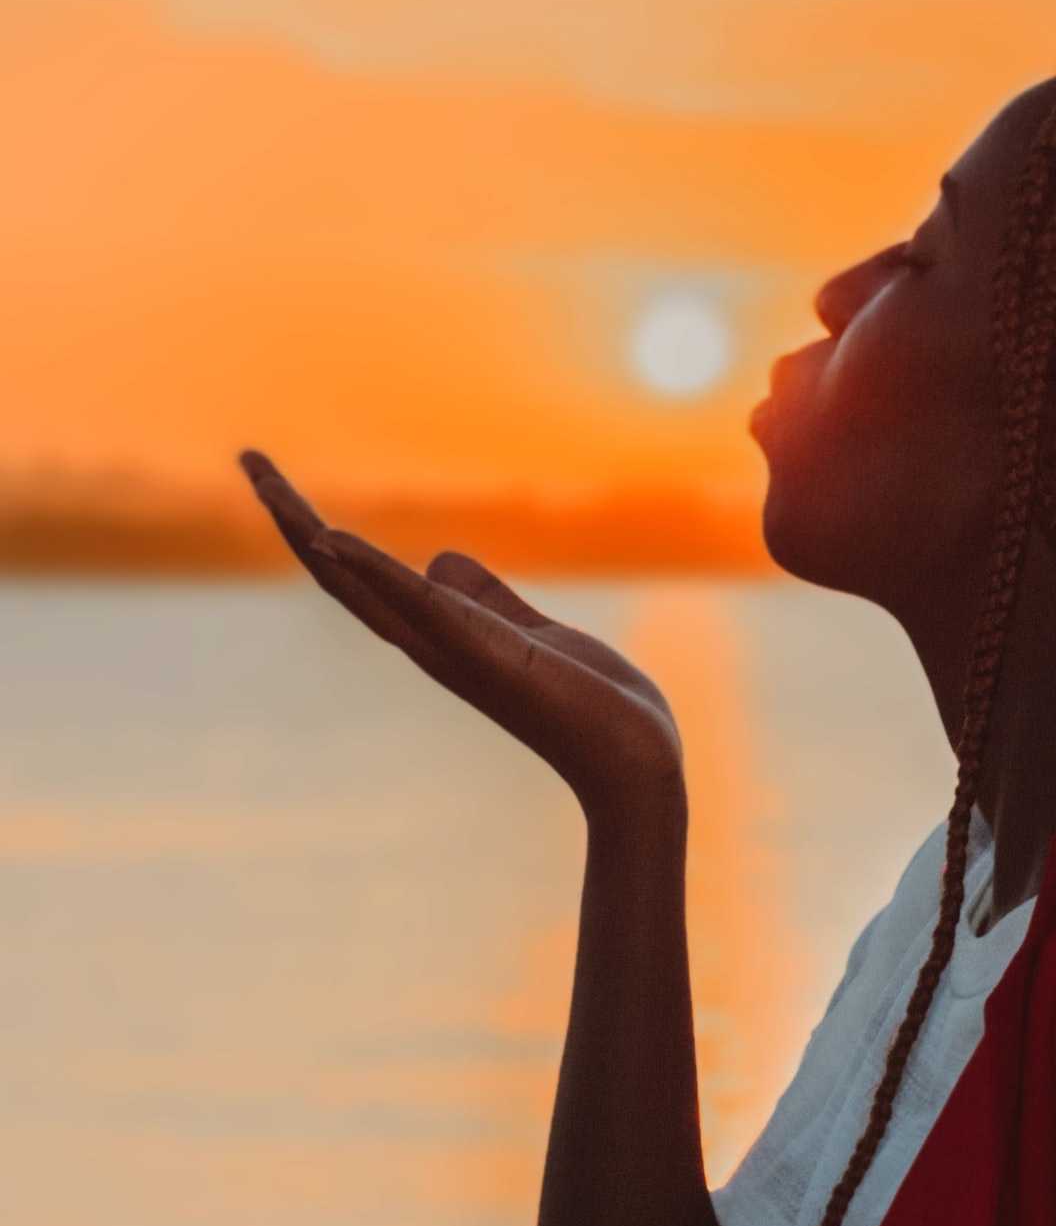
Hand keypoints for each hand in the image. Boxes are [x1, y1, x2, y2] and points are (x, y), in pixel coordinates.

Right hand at [237, 449, 686, 827]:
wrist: (636, 764)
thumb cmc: (594, 708)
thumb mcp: (534, 634)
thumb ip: (488, 600)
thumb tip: (439, 559)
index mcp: (442, 635)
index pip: (361, 577)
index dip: (316, 531)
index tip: (277, 484)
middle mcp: (433, 645)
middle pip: (341, 576)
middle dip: (292, 520)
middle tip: (249, 461)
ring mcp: (454, 651)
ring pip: (364, 587)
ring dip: (312, 534)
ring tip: (268, 488)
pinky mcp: (488, 653)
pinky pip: (421, 605)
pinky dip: (374, 572)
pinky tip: (334, 540)